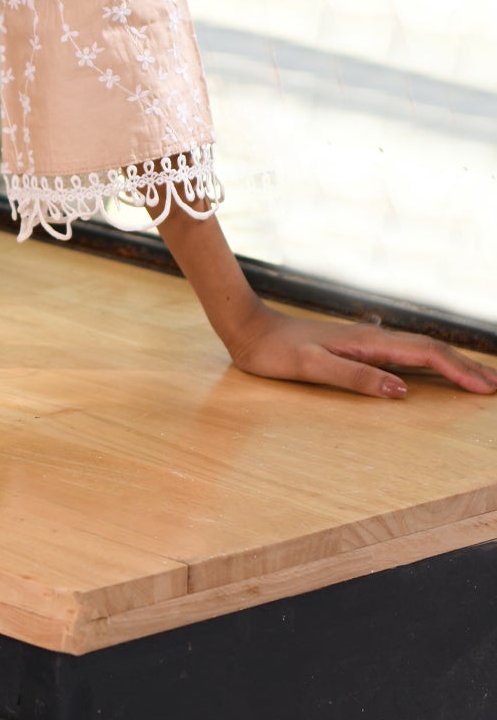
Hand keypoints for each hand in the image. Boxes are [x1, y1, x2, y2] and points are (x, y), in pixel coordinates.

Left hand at [227, 306, 496, 400]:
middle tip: (495, 385)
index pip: (426, 354)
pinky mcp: (354, 345)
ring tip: (475, 377)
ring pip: (418, 349)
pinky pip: (400, 352)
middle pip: (430, 349)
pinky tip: (428, 366)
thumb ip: (355, 377)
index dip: (459, 371)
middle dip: (465, 367)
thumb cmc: (274, 351)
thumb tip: (401, 391)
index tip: (486, 388)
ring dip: (449, 363)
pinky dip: (425, 360)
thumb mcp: (311, 368)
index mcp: (367, 342)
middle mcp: (371, 337)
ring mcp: (364, 340)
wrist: (248, 328)